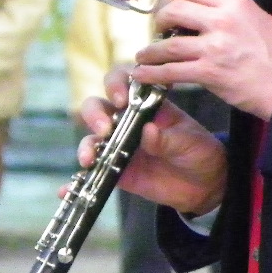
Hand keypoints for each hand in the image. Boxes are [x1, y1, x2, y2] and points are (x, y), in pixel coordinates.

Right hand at [77, 90, 226, 215]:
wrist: (203, 185)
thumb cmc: (199, 153)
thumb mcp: (190, 143)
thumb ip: (168, 139)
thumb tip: (148, 132)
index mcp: (149, 105)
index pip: (126, 82)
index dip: (118, 84)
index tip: (121, 99)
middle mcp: (129, 121)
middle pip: (98, 106)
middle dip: (95, 114)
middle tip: (106, 128)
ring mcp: (119, 145)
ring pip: (91, 138)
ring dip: (86, 146)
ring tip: (90, 159)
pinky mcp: (114, 170)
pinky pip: (91, 173)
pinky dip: (76, 181)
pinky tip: (67, 189)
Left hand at [131, 0, 271, 119]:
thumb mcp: (259, 19)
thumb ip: (232, 13)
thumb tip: (207, 13)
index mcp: (236, 3)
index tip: (171, 5)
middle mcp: (222, 20)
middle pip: (176, 11)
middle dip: (161, 20)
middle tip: (159, 29)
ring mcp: (213, 47)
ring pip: (168, 44)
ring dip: (151, 51)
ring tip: (144, 56)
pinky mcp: (208, 72)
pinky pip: (171, 71)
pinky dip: (153, 73)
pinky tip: (143, 74)